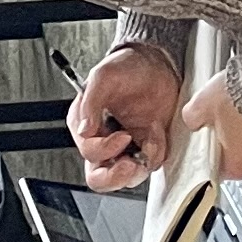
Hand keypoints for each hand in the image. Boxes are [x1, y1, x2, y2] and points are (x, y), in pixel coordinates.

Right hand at [67, 42, 183, 191]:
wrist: (156, 63)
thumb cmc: (126, 66)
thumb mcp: (103, 76)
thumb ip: (90, 102)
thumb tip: (84, 130)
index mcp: (85, 124)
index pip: (89, 152)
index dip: (105, 149)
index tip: (123, 136)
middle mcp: (102, 139)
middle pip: (99, 177)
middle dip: (116, 176)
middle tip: (131, 164)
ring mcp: (125, 147)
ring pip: (124, 178)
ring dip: (140, 165)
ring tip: (150, 143)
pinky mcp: (145, 147)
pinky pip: (149, 165)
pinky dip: (156, 153)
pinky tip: (157, 132)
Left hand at [183, 78, 241, 183]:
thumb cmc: (238, 100)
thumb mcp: (201, 107)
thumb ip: (192, 119)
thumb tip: (192, 120)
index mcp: (237, 166)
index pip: (218, 169)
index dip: (209, 153)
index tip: (205, 140)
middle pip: (237, 156)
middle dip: (228, 140)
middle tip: (218, 120)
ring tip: (235, 108)